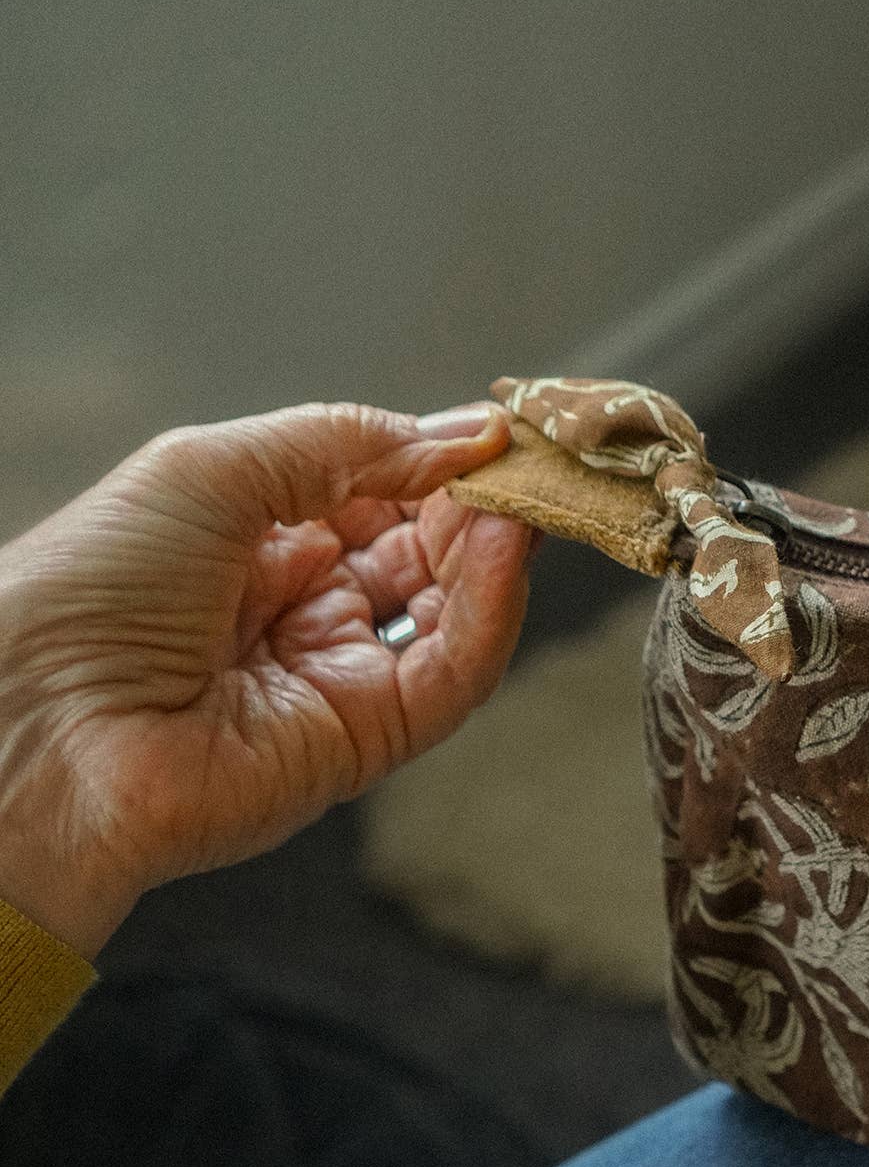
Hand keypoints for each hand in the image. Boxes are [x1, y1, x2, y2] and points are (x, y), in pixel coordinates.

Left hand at [0, 401, 535, 955]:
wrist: (42, 718)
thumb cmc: (90, 586)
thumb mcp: (215, 468)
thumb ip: (343, 444)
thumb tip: (457, 432)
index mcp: (249, 545)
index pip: (374, 496)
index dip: (433, 459)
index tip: (494, 425)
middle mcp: (296, 612)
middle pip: (422, 553)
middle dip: (475, 500)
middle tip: (523, 456)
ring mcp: (334, 678)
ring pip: (449, 612)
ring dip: (492, 548)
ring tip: (520, 491)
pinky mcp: (363, 741)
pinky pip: (449, 673)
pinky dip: (489, 609)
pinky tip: (502, 546)